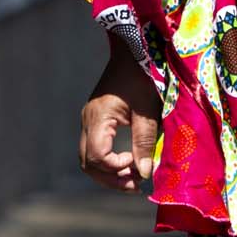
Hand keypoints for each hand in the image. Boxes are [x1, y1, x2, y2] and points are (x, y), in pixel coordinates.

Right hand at [78, 33, 162, 193]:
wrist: (133, 50)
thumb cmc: (142, 76)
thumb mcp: (148, 109)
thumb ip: (145, 141)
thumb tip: (144, 174)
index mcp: (98, 117)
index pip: (97, 157)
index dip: (115, 168)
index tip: (135, 166)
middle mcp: (88, 120)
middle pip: (88, 163)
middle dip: (110, 179)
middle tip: (135, 186)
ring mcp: (89, 120)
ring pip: (89, 158)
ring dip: (109, 172)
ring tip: (133, 178)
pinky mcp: (96, 119)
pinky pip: (95, 147)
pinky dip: (108, 160)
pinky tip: (128, 162)